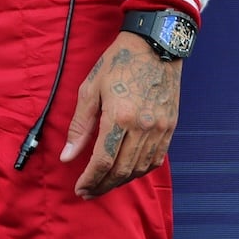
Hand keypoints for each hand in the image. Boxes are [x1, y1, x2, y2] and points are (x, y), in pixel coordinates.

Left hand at [60, 30, 180, 198]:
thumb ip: (79, 126)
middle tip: (88, 192)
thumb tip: (67, 156)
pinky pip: (156, 159)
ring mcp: (160, 129)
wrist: (156, 46)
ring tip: (104, 184)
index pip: (103, 161)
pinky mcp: (170, 127)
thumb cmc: (118, 63)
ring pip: (140, 169)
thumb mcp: (90, 88)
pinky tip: (127, 172)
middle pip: (122, 171)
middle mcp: (143, 128)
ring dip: (120, 181)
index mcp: (119, 117)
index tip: (79, 189)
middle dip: (103, 185)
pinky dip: (140, 170)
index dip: (90, 179)